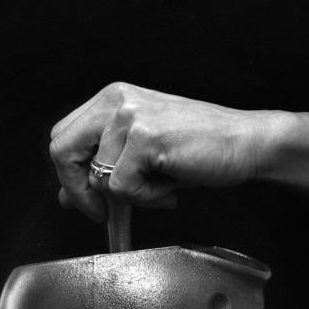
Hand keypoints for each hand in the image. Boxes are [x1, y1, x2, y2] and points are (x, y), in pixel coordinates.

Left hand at [50, 82, 269, 220]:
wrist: (247, 143)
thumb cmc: (203, 147)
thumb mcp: (144, 155)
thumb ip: (104, 167)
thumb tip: (68, 196)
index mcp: (114, 97)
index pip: (63, 136)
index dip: (70, 174)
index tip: (89, 199)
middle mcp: (117, 99)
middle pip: (61, 150)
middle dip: (79, 189)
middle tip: (105, 210)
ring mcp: (130, 116)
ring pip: (96, 177)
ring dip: (128, 195)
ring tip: (162, 187)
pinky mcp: (145, 137)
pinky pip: (121, 188)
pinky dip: (146, 199)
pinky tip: (171, 187)